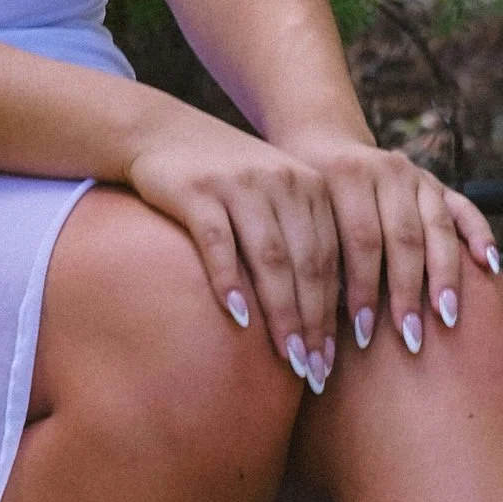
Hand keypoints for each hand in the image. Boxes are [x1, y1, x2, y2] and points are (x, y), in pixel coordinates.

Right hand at [124, 113, 498, 384]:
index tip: (335, 359)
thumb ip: (302, 241)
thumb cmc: (226, 182)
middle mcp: (283, 181)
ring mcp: (240, 183)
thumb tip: (331, 319)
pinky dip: (230, 280)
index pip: (334, 258)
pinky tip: (238, 316)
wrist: (164, 132)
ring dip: (282, 310)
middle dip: (315, 322)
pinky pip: (218, 241)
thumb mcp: (274, 199)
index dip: (338, 312)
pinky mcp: (197, 189)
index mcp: (311, 187)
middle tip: (315, 369)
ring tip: (287, 355)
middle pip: (309, 262)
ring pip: (270, 256)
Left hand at [285, 133, 499, 366]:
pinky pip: (465, 209)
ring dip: (444, 276)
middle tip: (411, 338)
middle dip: (407, 292)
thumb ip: (315, 254)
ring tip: (447, 317)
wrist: (323, 146)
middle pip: (403, 238)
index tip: (363, 335)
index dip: (364, 289)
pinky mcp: (437, 183)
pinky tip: (488, 265)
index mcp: (347, 176)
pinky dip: (479, 235)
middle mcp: (386, 171)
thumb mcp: (301, 217)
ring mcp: (416, 176)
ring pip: (437, 227)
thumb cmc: (307, 201)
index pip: (360, 240)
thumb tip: (316, 322)